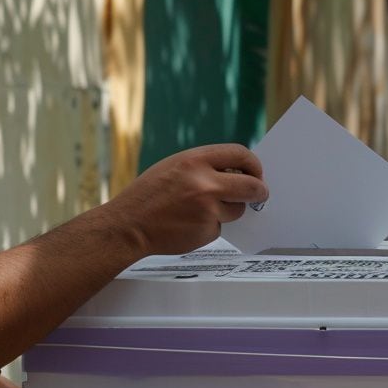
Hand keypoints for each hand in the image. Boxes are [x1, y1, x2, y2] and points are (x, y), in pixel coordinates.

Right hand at [105, 144, 267, 255]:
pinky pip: (219, 227)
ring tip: (199, 210)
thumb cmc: (147, 196)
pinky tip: (187, 224)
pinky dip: (208, 227)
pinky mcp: (207, 232)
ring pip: (236, 210)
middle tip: (260, 194)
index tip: (256, 172)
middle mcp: (205, 184)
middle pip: (251, 186)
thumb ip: (204, 166)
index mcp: (195, 160)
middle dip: (259, 191)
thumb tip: (236, 173)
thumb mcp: (173, 166)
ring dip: (227, 210)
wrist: (128, 226)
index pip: (240, 154)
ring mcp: (208, 210)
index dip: (253, 164)